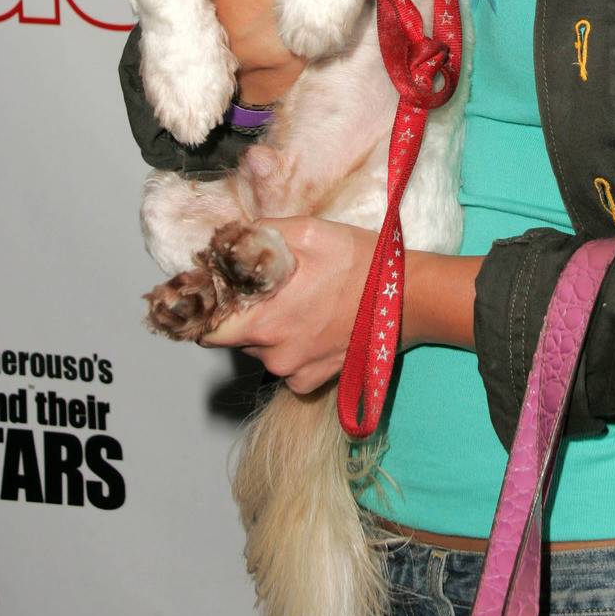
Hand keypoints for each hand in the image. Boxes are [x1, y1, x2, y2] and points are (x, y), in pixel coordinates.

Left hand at [198, 216, 482, 390]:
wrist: (409, 299)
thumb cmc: (358, 261)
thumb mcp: (310, 232)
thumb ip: (260, 235)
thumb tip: (226, 239)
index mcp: (266, 320)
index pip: (207, 330)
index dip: (205, 310)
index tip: (214, 292)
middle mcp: (274, 355)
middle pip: (235, 337)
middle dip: (243, 312)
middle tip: (267, 287)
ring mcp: (294, 373)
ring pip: (261, 350)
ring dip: (269, 328)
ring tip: (298, 300)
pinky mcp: (313, 383)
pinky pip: (286, 365)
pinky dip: (291, 345)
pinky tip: (313, 323)